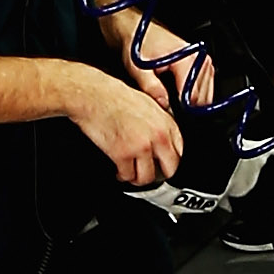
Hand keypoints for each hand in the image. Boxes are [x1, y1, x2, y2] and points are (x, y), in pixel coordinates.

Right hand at [60, 59, 183, 186]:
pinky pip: (127, 176)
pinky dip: (122, 176)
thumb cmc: (114, 96)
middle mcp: (158, 136)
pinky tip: (119, 171)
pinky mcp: (122, 155)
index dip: (170, 160)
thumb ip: (159, 122)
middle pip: (170, 169)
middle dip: (159, 173)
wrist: (93, 95)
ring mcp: (141, 147)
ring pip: (147, 177)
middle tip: (150, 173)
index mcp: (166, 123)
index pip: (180, 152)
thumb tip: (163, 138)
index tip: (164, 164)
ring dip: (139, 178)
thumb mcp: (147, 103)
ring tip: (132, 174)